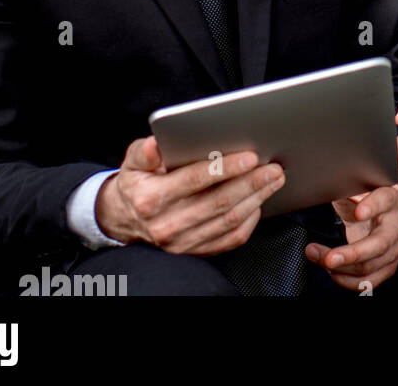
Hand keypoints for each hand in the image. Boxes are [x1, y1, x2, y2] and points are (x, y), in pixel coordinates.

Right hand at [95, 135, 284, 254]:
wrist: (124, 219)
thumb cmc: (136, 184)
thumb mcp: (132, 162)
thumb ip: (144, 152)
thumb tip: (156, 145)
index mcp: (152, 198)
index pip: (194, 180)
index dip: (224, 167)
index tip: (250, 156)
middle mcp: (168, 224)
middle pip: (218, 202)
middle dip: (251, 183)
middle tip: (273, 167)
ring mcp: (182, 242)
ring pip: (228, 220)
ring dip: (256, 199)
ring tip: (273, 179)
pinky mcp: (194, 251)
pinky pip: (229, 239)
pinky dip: (249, 221)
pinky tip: (260, 202)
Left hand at [305, 182, 397, 290]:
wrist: (374, 211)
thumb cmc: (362, 196)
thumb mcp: (356, 183)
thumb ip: (348, 181)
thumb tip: (334, 180)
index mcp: (390, 198)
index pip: (384, 200)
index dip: (373, 206)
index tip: (358, 212)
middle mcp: (396, 224)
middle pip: (380, 243)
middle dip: (353, 254)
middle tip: (329, 257)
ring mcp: (395, 247)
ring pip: (370, 266)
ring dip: (341, 268)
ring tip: (317, 257)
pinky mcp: (388, 266)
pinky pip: (368, 281)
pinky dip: (346, 280)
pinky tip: (332, 271)